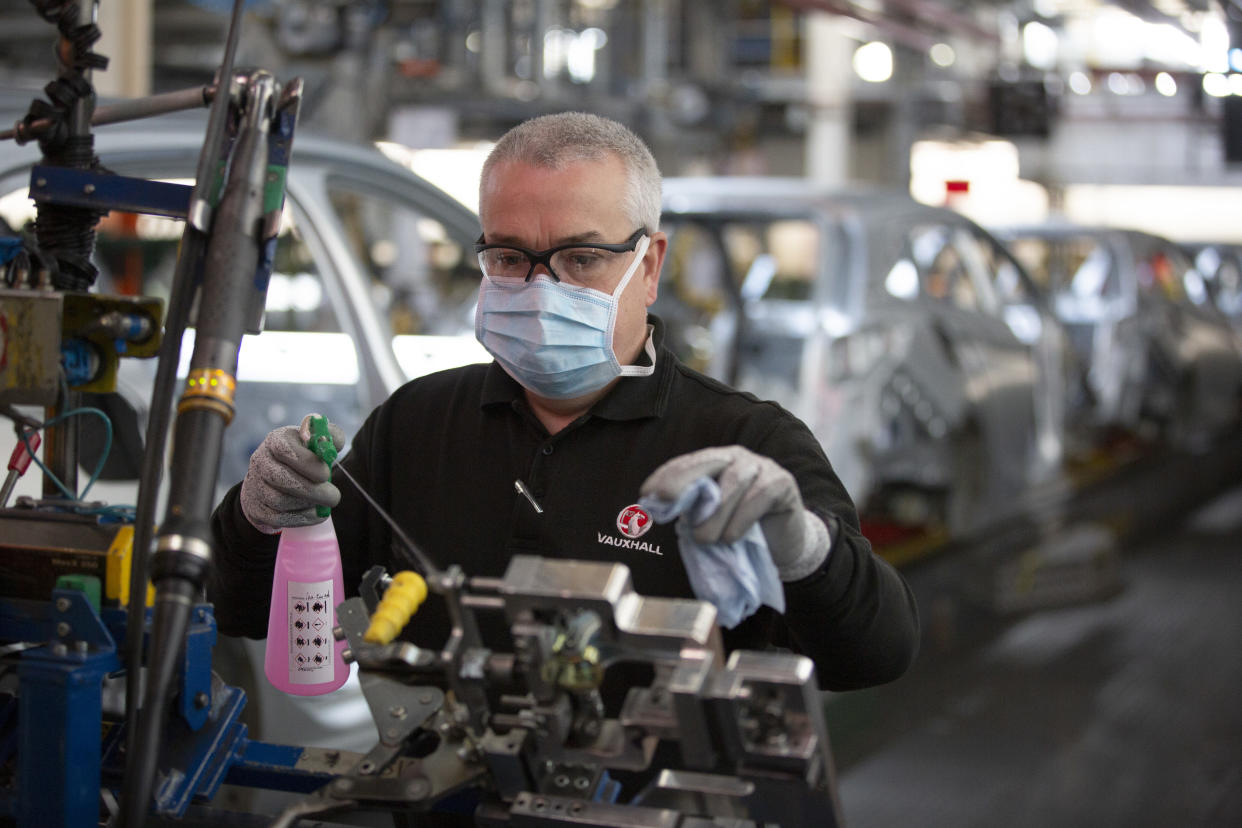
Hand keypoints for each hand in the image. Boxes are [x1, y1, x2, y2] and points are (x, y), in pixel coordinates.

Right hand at [240, 414, 345, 533]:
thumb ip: (329, 437)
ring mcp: (255, 485)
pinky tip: (315, 514)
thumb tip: (329, 443)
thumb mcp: (316, 442)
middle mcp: (261, 460)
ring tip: (324, 503)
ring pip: (280, 500)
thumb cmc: (302, 458)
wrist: (276, 481)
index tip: (326, 473)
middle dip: (313, 490)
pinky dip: (300, 518)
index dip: (307, 462)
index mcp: (276, 440)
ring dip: (307, 504)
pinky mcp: (256, 508)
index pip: (284, 448)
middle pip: (282, 478)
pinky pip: (277, 517)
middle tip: (334, 497)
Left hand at [640, 445, 829, 580]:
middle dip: (683, 478)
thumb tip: (661, 509)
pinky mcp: (782, 482)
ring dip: (715, 514)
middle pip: (709, 462)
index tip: (647, 493)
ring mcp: (762, 466)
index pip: (688, 463)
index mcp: (717, 463)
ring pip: (734, 482)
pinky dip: (741, 519)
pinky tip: (732, 538)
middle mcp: (738, 458)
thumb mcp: (712, 521)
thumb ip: (692, 512)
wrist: (784, 546)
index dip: (667, 475)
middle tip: (664, 498)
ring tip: (703, 540)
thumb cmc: (742, 532)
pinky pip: (759, 495)